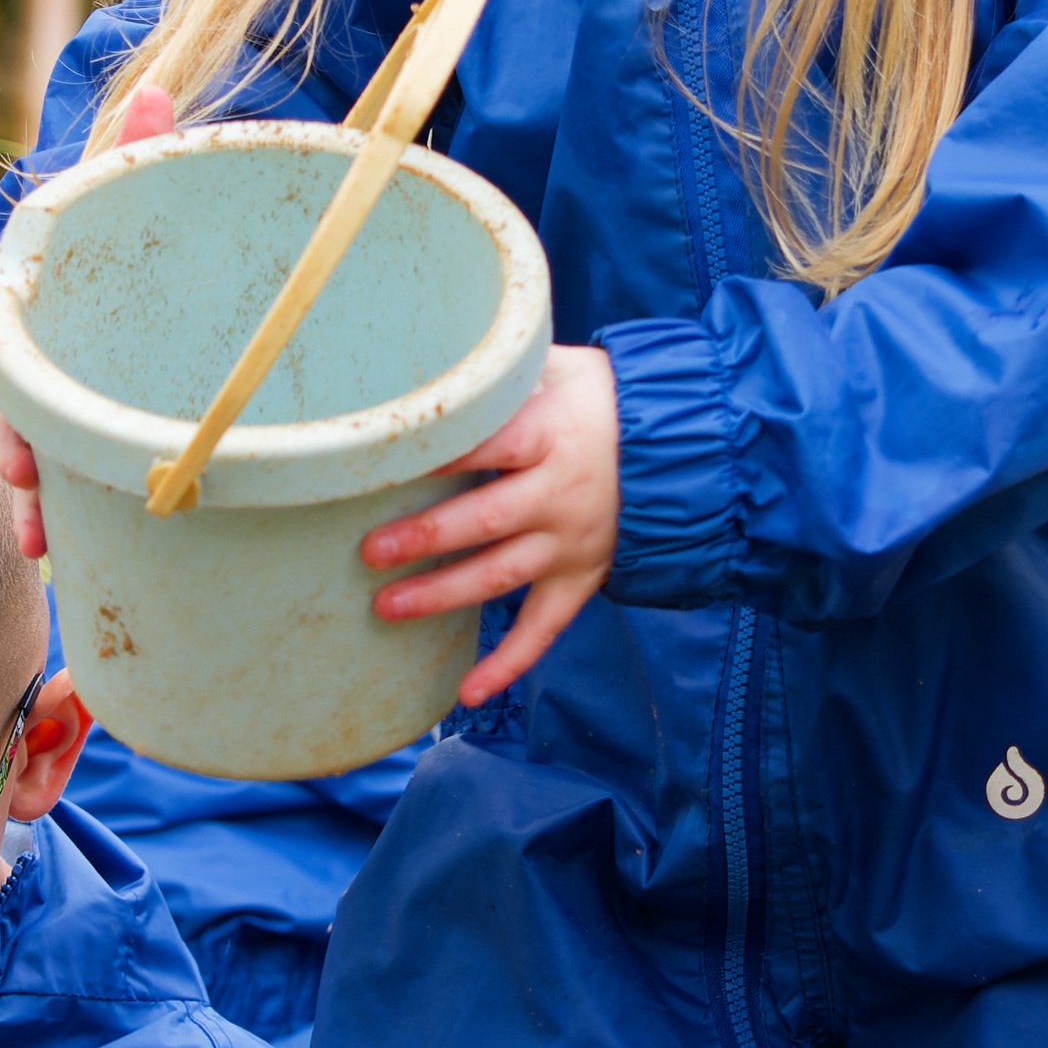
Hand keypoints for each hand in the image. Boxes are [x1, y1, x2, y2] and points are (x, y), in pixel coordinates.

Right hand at [0, 85, 177, 557]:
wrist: (225, 320)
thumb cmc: (185, 257)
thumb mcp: (173, 208)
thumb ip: (152, 158)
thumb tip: (159, 92)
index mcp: (67, 287)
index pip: (17, 277)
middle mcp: (60, 343)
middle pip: (10, 368)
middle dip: (2, 400)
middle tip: (6, 428)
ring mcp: (75, 402)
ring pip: (28, 438)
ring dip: (21, 473)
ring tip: (32, 512)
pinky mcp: (97, 458)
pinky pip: (62, 491)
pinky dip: (49, 517)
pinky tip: (46, 544)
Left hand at [359, 346, 618, 706]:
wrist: (678, 441)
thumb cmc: (598, 396)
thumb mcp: (554, 368)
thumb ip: (498, 372)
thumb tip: (426, 355)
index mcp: (549, 436)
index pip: (485, 447)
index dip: (435, 457)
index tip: (381, 467)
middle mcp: (559, 494)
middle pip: (484, 521)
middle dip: (425, 539)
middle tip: (370, 552)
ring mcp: (571, 543)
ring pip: (500, 577)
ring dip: (442, 596)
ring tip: (386, 607)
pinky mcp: (580, 578)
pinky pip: (544, 629)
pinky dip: (509, 664)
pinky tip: (467, 692)